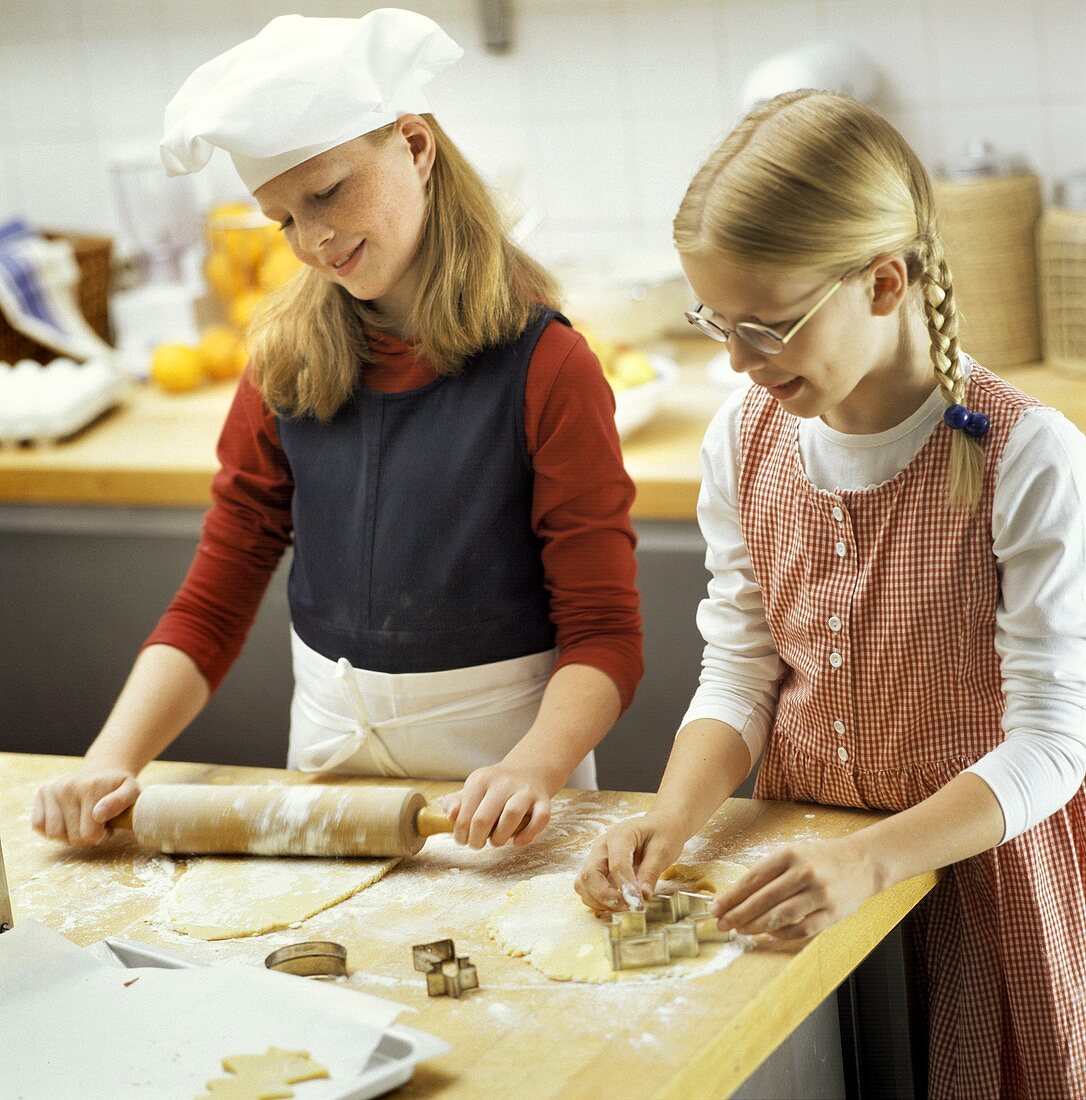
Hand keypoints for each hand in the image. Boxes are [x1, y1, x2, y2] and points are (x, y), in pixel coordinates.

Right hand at [31, 767, 139, 845]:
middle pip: (72, 837)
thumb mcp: (132, 791)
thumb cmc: (118, 787)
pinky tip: (66, 820)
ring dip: (68, 836)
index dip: (101, 836)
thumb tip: (98, 815)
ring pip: (53, 834)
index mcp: (91, 788)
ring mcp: (52, 789)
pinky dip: (52, 829)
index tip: (107, 827)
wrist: (103, 770)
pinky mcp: (42, 792)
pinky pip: (38, 825)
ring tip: (82, 823)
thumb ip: (122, 802)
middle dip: (86, 837)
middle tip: (95, 824)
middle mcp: (68, 787)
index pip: (89, 834)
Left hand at [444, 764, 553, 848]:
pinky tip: (517, 842)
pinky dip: (528, 835)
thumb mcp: (472, 789)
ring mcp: (525, 791)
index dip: (460, 833)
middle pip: (484, 817)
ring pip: (512, 815)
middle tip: (477, 844)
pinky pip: (541, 819)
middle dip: (476, 839)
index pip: (464, 812)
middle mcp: (503, 782)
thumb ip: (456, 803)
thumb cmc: (494, 788)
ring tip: (496, 841)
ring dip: (500, 837)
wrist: (527, 771)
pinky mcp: (543, 800)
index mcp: (481, 779)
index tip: (463, 839)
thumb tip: (452, 815)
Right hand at [574, 812, 687, 912]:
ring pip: (583, 884)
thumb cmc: (662, 833)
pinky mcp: (597, 869)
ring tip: (624, 906)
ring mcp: (596, 857)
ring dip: (599, 901)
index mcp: (620, 835)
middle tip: (629, 906)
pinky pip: (588, 888)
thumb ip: (651, 872)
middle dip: (606, 896)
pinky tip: (617, 904)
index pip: (616, 864)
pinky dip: (598, 901)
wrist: (660, 825)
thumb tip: (642, 895)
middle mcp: (602, 845)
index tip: (638, 903)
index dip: (625, 887)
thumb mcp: (663, 850)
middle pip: (590, 874)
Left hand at [711, 837, 881, 939]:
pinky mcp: (832, 913)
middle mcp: (803, 872)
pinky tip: (768, 934)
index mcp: (789, 854)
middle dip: (737, 914)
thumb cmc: (820, 858)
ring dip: (755, 926)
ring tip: (740, 930)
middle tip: (722, 924)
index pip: (752, 879)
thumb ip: (768, 872)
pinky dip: (781, 934)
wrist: (862, 862)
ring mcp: (819, 894)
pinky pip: (800, 929)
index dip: (731, 896)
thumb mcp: (793, 853)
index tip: (715, 908)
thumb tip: (736, 896)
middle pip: (762, 899)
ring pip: (779, 916)